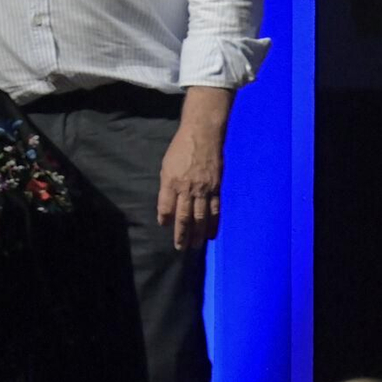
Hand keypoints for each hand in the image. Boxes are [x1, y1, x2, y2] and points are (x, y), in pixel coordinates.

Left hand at [156, 86, 233, 249]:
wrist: (203, 134)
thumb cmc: (181, 148)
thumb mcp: (167, 164)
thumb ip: (167, 184)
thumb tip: (167, 203)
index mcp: (171, 180)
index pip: (166, 205)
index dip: (165, 217)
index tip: (164, 226)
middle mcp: (187, 187)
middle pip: (184, 216)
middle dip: (181, 234)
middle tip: (180, 247)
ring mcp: (204, 189)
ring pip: (200, 217)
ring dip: (197, 234)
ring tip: (194, 246)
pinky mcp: (217, 188)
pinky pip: (215, 210)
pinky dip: (212, 224)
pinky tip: (210, 234)